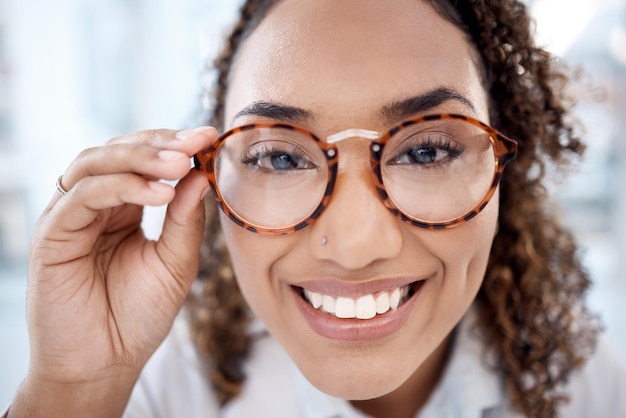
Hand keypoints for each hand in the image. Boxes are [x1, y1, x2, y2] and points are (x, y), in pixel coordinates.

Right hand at [13, 127, 215, 415]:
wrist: (106, 363)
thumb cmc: (140, 315)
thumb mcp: (176, 263)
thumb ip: (186, 220)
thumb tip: (202, 174)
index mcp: (124, 207)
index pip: (144, 160)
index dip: (174, 144)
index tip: (210, 136)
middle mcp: (95, 205)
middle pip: (118, 151)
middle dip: (160, 143)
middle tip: (196, 141)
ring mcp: (71, 216)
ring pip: (95, 164)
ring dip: (140, 158)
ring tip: (179, 164)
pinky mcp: (52, 234)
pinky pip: (83, 196)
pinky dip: (121, 187)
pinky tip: (158, 194)